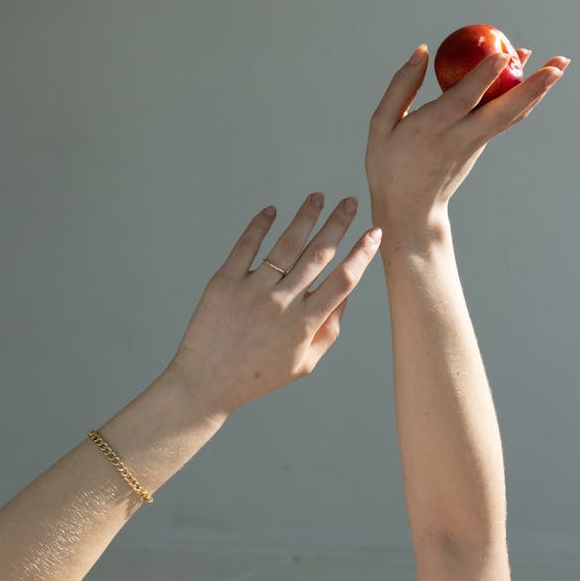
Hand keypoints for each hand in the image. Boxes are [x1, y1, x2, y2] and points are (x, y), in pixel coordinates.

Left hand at [166, 194, 380, 423]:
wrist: (205, 384)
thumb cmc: (257, 376)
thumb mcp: (303, 364)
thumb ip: (329, 330)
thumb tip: (347, 296)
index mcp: (305, 324)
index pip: (343, 280)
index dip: (362, 254)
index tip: (374, 233)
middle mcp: (282, 304)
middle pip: (318, 255)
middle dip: (337, 224)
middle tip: (349, 202)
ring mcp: (252, 291)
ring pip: (286, 245)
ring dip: (305, 217)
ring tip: (317, 197)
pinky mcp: (224, 283)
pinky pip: (246, 247)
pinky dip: (259, 226)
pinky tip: (271, 211)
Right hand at [365, 44, 569, 227]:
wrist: (410, 211)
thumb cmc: (389, 164)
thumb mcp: (381, 125)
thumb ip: (401, 86)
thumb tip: (422, 50)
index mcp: (431, 131)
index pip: (463, 100)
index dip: (483, 76)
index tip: (502, 53)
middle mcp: (460, 137)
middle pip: (505, 111)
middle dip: (534, 87)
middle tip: (560, 62)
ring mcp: (476, 143)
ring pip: (513, 115)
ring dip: (539, 90)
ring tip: (559, 62)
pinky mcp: (481, 145)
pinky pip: (505, 117)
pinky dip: (522, 96)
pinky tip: (529, 74)